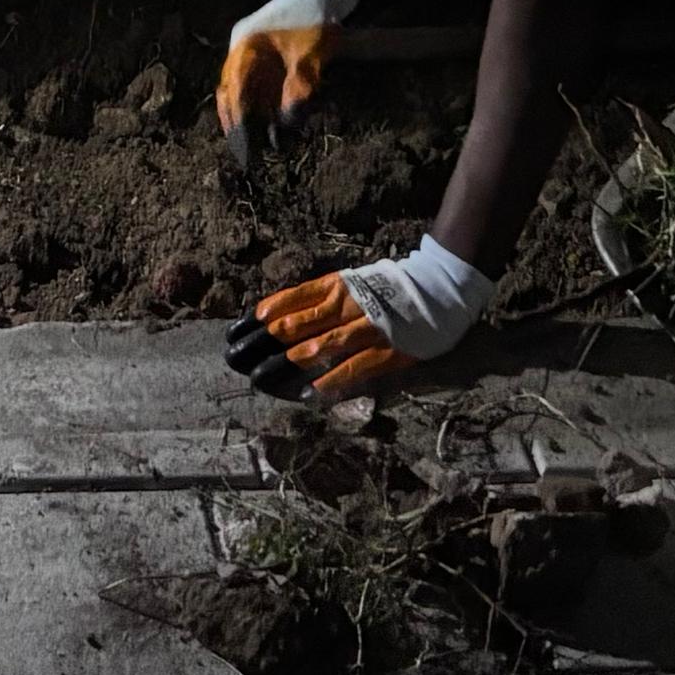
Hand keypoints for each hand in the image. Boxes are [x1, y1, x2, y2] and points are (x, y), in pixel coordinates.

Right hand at [215, 0, 356, 169]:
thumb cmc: (314, 18)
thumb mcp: (312, 53)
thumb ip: (300, 85)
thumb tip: (287, 119)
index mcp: (246, 46)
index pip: (234, 89)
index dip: (237, 120)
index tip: (245, 145)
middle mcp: (240, 51)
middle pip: (231, 94)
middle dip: (239, 125)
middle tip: (247, 156)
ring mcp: (248, 55)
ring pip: (241, 94)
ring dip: (250, 120)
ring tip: (258, 150)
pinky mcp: (260, 60)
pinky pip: (254, 89)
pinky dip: (260, 109)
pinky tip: (271, 129)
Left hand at [226, 233, 492, 399]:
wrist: (437, 289)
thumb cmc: (386, 289)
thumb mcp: (350, 283)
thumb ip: (319, 298)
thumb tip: (277, 316)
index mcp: (337, 285)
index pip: (293, 299)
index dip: (264, 315)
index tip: (238, 330)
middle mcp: (348, 304)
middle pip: (300, 323)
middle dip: (266, 342)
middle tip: (239, 357)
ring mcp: (368, 327)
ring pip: (323, 344)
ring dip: (291, 360)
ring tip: (264, 375)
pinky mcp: (386, 350)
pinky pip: (355, 366)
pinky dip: (332, 378)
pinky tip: (311, 390)